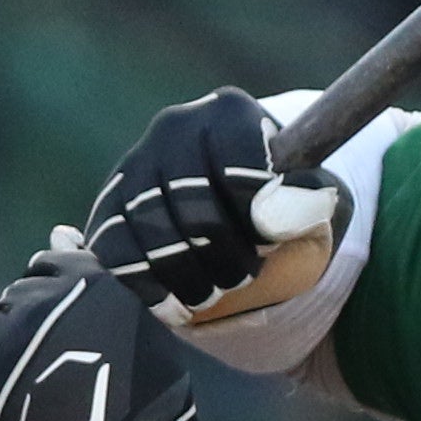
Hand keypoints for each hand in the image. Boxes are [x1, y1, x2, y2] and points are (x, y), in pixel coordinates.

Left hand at [0, 252, 236, 420]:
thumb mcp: (136, 329)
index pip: (46, 271)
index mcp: (81, 284)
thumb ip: (91, 279)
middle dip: (26, 334)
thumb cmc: (150, 407)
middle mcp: (34, 305)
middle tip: (52, 379)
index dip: (54, 307)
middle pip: (12, 306)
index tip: (69, 340)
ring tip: (20, 396)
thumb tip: (58, 230)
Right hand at [86, 85, 347, 371]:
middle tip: (243, 278)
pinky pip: (114, 245)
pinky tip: (175, 306)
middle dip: (221, 253)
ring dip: (186, 274)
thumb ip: (303, 205)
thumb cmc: (281, 202)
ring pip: (149, 227)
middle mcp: (176, 127)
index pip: (237, 164)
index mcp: (230, 113)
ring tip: (213, 296)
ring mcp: (136, 163)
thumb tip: (273, 222)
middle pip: (191, 202)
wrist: (239, 204)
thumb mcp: (309, 199)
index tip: (269, 244)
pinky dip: (146, 283)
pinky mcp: (111, 202)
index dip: (255, 215)